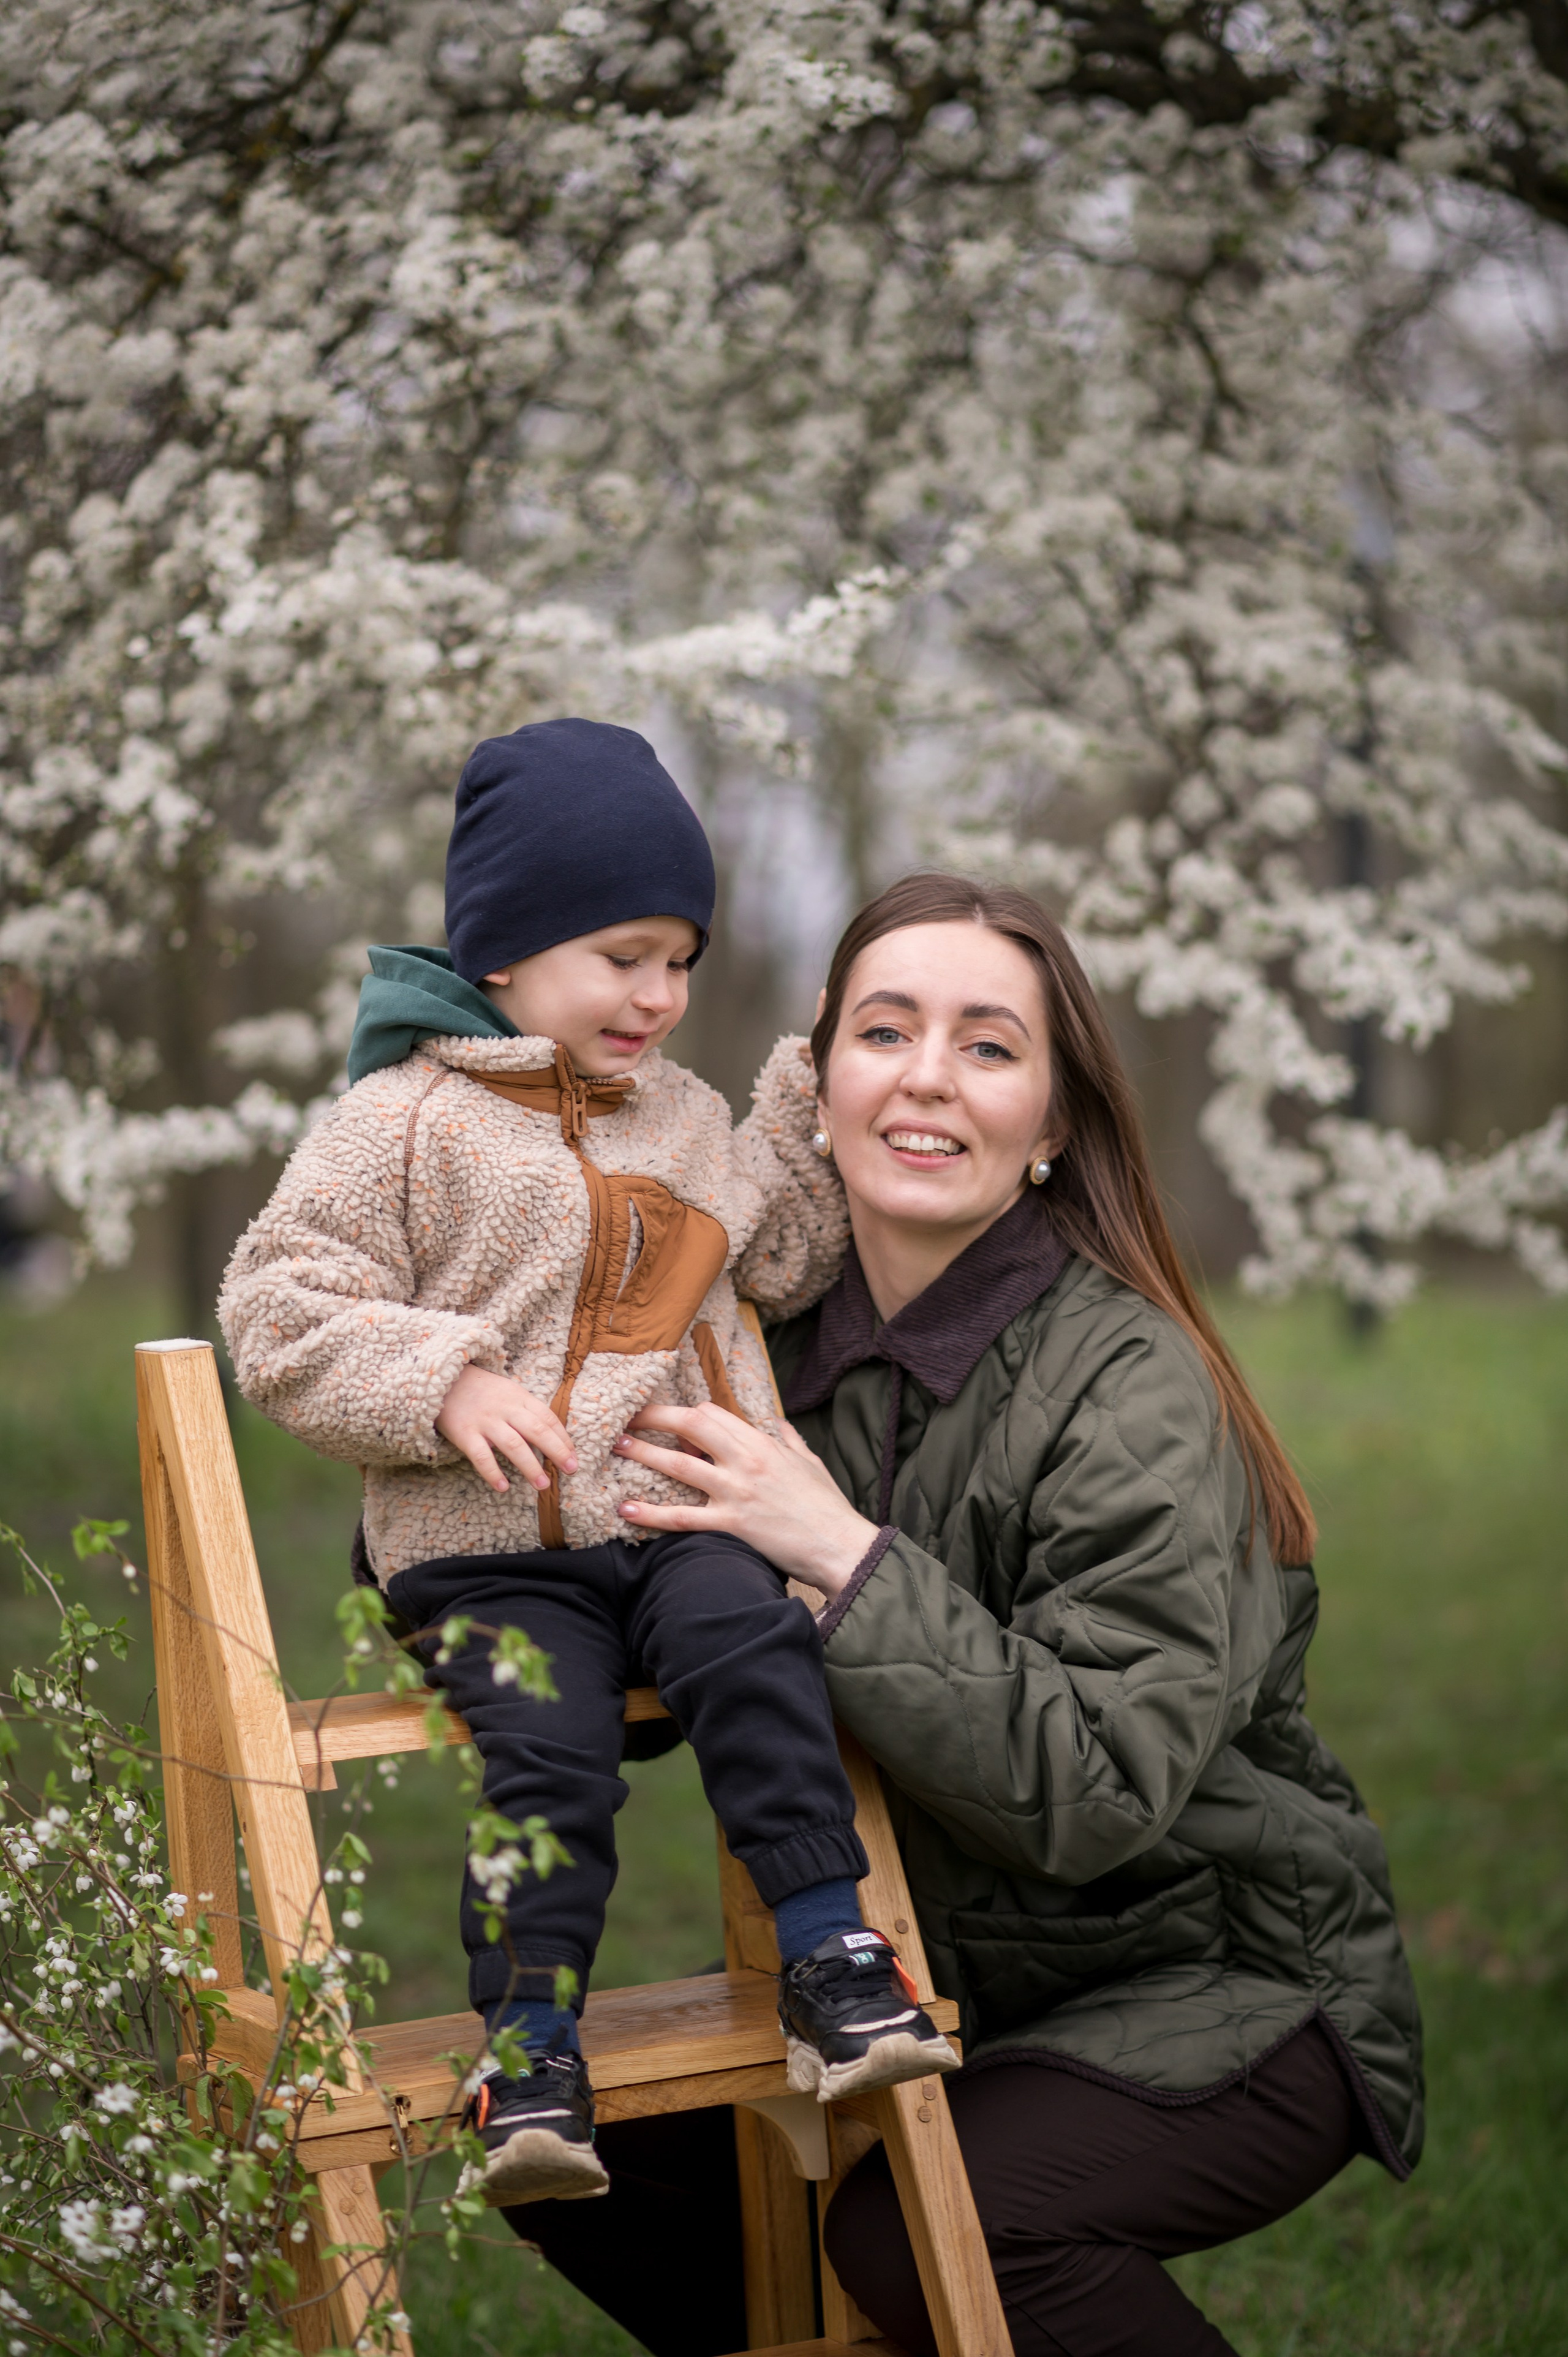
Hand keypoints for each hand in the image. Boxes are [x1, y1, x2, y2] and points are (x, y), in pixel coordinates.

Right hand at [436, 1364, 577, 1495]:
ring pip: (514, 1445)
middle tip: (571, 1470)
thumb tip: (553, 1436)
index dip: (563, 1439)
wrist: (442, 1378)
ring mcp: (485, 1421)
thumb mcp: (509, 1392)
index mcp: (519, 1397)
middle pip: (537, 1430)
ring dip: (530, 1466)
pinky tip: (503, 1487)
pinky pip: (481, 1456)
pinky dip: (493, 1473)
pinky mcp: (464, 1433)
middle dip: (557, 1451)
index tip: (574, 1457)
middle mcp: (505, 1408)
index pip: (548, 1418)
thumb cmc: (482, 1391)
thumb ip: (528, 1410)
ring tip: (542, 1485)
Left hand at [611, 1404, 879, 1599]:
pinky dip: (651, 1514)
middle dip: (654, 1417)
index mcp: (763, 1443)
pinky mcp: (731, 1525)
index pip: (714, 1414)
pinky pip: (682, 1518)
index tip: (669, 1419)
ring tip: (614, 1446)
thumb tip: (780, 1424)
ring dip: (643, 1453)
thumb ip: (790, 1440)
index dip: (685, 1413)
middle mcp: (746, 1461)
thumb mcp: (810, 1463)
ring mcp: (736, 1493)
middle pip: (691, 1425)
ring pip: (678, 1466)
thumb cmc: (827, 1506)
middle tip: (626, 1417)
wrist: (840, 1546)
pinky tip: (626, 1509)